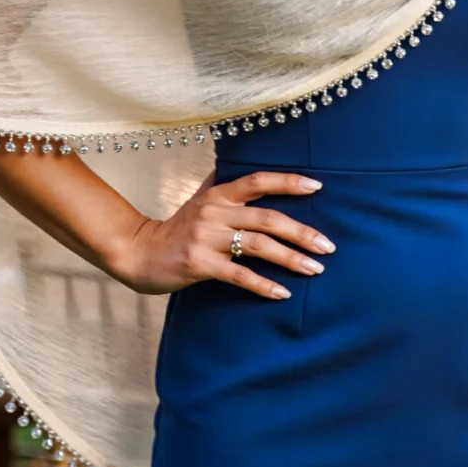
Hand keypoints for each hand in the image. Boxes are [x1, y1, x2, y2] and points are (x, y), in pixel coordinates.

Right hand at [110, 169, 335, 299]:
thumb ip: (225, 186)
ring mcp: (205, 238)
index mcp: (217, 194)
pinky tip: (283, 292)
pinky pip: (239, 275)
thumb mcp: (199, 200)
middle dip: (302, 232)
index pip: (258, 181)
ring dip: (291, 258)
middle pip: (266, 218)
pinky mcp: (199, 264)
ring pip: (258, 246)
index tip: (318, 188)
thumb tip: (256, 174)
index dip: (288, 182)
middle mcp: (213, 212)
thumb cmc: (177, 228)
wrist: (139, 252)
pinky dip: (264, 285)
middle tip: (328, 246)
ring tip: (315, 269)